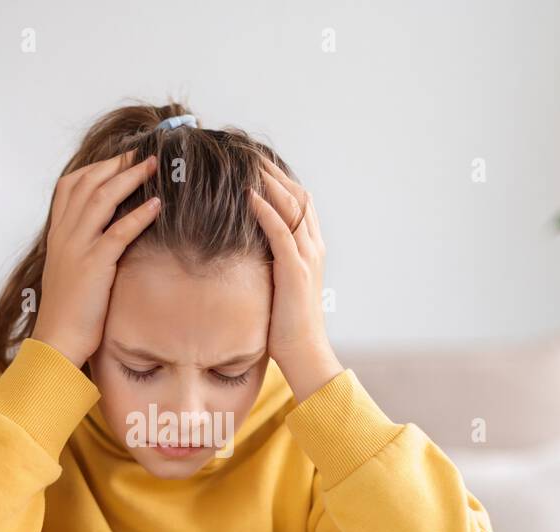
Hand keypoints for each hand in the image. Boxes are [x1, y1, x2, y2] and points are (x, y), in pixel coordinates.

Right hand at [31, 149, 162, 366]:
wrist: (58, 339)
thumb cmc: (69, 311)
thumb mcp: (70, 272)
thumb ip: (81, 250)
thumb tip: (104, 239)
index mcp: (57, 235)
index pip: (69, 187)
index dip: (94, 168)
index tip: (117, 160)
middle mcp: (64, 235)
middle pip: (87, 184)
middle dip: (115, 165)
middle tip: (141, 155)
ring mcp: (78, 248)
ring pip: (102, 199)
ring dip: (129, 179)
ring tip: (152, 167)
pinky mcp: (95, 264)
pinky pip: (118, 231)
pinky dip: (138, 215)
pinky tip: (156, 205)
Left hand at [249, 159, 342, 400]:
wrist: (303, 351)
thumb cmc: (285, 323)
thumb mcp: (278, 284)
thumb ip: (269, 262)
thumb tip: (246, 248)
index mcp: (311, 248)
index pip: (298, 201)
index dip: (279, 179)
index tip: (256, 162)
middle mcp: (313, 246)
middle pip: (297, 195)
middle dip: (273, 171)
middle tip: (248, 151)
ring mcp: (307, 257)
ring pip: (292, 206)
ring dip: (269, 181)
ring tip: (247, 162)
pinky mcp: (295, 270)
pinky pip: (281, 231)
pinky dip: (266, 210)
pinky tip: (249, 195)